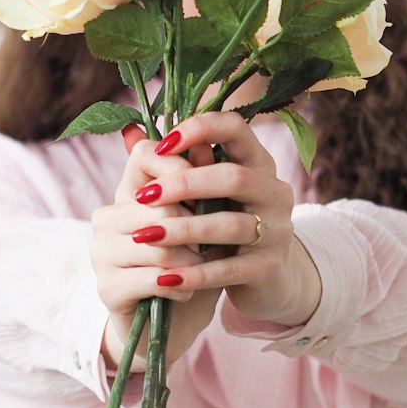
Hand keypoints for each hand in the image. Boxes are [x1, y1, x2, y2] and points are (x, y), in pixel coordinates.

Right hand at [90, 125, 221, 369]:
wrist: (171, 325)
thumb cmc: (190, 267)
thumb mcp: (203, 224)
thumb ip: (201, 187)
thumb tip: (208, 145)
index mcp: (127, 193)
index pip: (144, 154)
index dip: (181, 165)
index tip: (211, 187)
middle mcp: (106, 218)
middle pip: (159, 204)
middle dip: (196, 225)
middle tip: (214, 243)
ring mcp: (100, 253)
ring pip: (158, 244)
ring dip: (192, 260)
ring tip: (202, 270)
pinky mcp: (106, 288)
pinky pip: (153, 277)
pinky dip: (180, 286)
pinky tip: (187, 290)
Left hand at [111, 111, 321, 328]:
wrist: (267, 280)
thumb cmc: (226, 224)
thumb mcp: (207, 193)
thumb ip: (175, 164)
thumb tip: (129, 133)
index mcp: (259, 163)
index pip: (236, 127)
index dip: (199, 128)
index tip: (162, 145)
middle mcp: (275, 192)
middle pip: (234, 177)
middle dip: (184, 184)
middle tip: (143, 196)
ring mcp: (277, 231)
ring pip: (230, 225)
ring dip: (183, 230)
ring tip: (144, 236)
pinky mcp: (268, 268)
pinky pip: (228, 269)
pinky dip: (195, 273)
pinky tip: (165, 277)